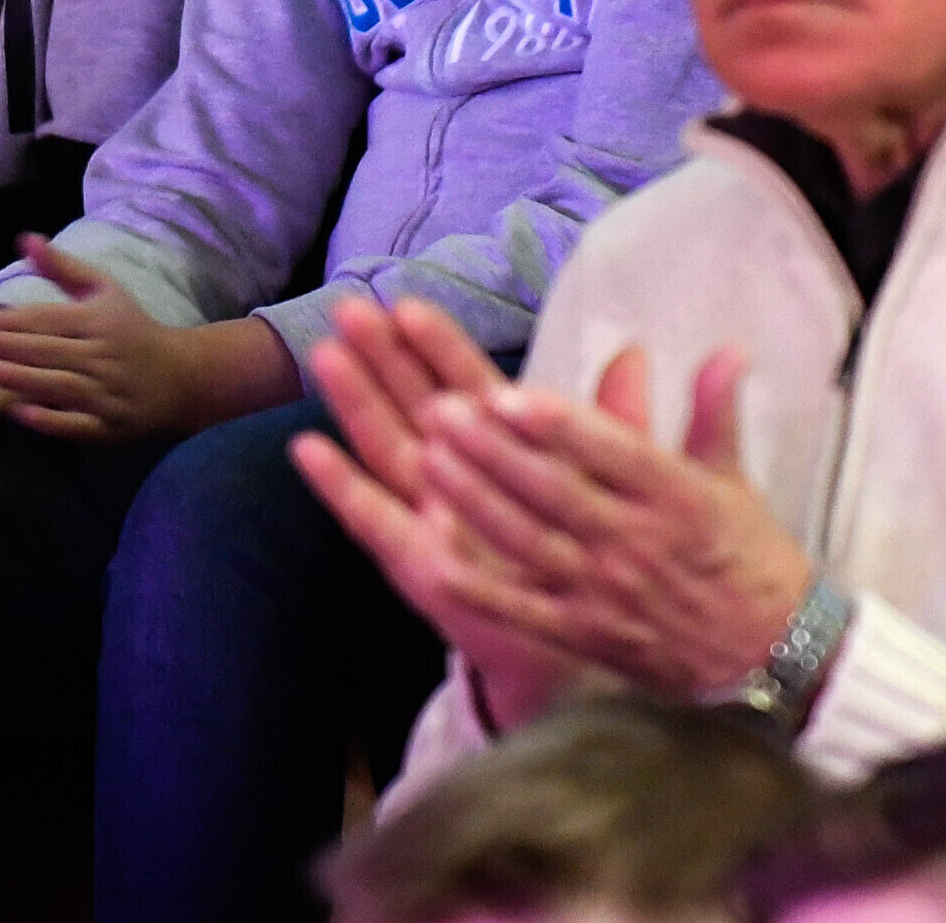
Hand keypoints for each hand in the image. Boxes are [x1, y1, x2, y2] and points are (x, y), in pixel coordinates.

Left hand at [0, 236, 195, 441]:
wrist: (181, 377)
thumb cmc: (133, 329)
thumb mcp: (105, 291)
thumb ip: (63, 268)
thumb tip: (25, 238)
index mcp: (99, 321)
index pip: (47, 320)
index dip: (8, 321)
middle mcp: (103, 356)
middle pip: (46, 351)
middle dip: (3, 347)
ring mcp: (107, 394)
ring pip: (56, 385)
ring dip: (16, 379)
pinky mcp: (109, 427)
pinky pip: (75, 424)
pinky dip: (47, 419)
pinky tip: (17, 413)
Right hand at [290, 298, 585, 733]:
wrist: (577, 644)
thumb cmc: (591, 552)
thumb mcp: (613, 481)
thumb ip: (618, 421)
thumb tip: (638, 352)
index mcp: (505, 448)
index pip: (466, 382)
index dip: (439, 344)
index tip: (406, 301)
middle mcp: (460, 476)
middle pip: (415, 403)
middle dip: (383, 357)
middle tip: (350, 310)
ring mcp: (432, 517)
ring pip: (387, 447)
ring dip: (355, 403)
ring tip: (326, 357)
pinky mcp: (419, 563)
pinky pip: (374, 520)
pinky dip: (340, 486)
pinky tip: (308, 449)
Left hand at [415, 343, 816, 700]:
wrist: (772, 657)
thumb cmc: (748, 559)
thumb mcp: (734, 480)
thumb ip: (714, 410)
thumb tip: (728, 347)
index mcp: (674, 496)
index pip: (609, 452)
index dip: (556, 424)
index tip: (506, 393)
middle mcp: (635, 541)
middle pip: (553, 492)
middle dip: (491, 450)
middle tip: (439, 410)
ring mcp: (605, 592)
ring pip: (528, 542)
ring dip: (474, 501)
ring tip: (426, 457)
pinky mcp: (585, 634)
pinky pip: (523, 609)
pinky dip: (480, 585)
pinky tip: (435, 554)